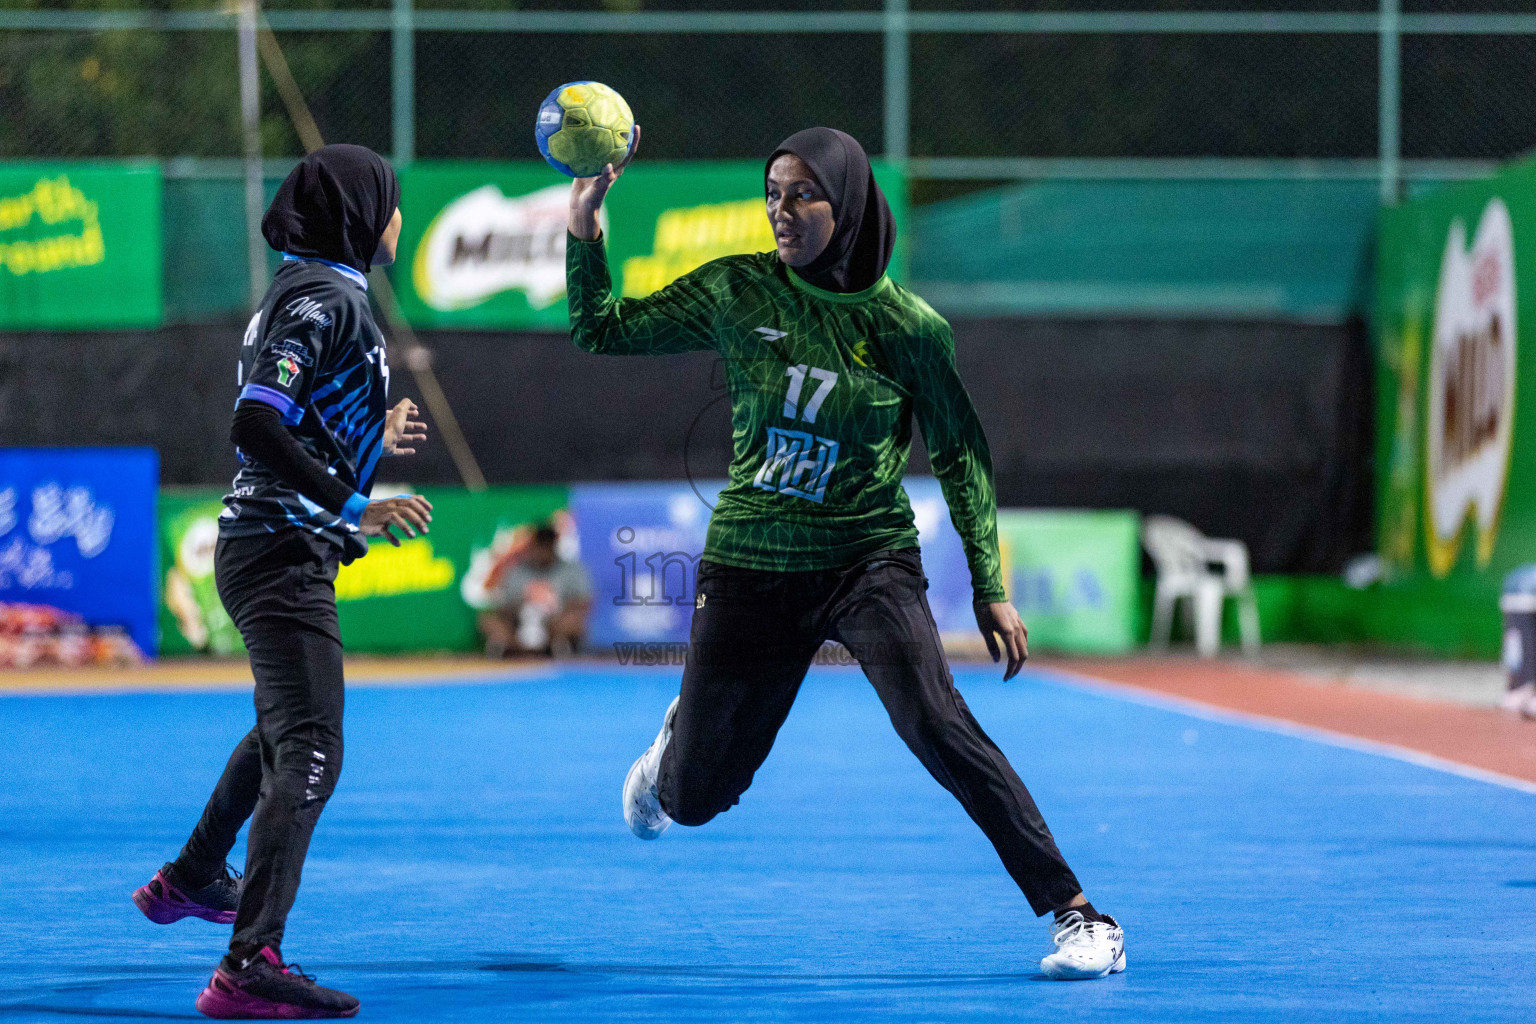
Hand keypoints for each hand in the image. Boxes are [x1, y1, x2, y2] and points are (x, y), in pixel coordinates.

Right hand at [360, 494, 432, 546]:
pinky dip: (391, 538)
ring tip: (413, 536)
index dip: (422, 508)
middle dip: (418, 520)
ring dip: (406, 528)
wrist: (360, 513)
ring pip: (396, 518)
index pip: (411, 501)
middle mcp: (390, 507)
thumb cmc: (382, 509)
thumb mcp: (395, 503)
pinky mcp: (376, 526)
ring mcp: (382, 516)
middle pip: (406, 510)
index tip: (429, 518)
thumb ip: (410, 501)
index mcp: (396, 501)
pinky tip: (398, 544)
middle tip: (426, 531)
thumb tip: (426, 501)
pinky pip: (384, 532)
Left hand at [383, 399, 427, 454]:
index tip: (417, 413)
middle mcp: (387, 428)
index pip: (399, 414)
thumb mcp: (400, 410)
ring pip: (402, 438)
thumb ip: (406, 404)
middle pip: (403, 426)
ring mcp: (388, 440)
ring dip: (414, 437)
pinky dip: (406, 451)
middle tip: (424, 426)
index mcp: (388, 418)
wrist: (382, 442)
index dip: (409, 413)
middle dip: (414, 426)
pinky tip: (413, 451)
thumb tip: (412, 404)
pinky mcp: (388, 450)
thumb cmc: (391, 426)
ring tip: (424, 437)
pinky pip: (398, 451)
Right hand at [568, 123, 639, 240]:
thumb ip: (604, 178)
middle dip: (618, 130)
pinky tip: (575, 131)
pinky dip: (581, 142)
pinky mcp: (586, 164)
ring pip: (600, 145)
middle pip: (616, 144)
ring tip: (596, 117)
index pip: (628, 152)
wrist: (581, 207)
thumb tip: (608, 166)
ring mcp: (597, 163)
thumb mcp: (599, 190)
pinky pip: (585, 150)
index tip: (636, 126)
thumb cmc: (593, 200)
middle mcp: (609, 164)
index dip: (633, 139)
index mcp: (616, 169)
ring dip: (600, 133)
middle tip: (618, 115)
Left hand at [975, 600, 1028, 680]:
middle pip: (1023, 655)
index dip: (1010, 670)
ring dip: (1020, 658)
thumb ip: (992, 646)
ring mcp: (1020, 624)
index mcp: (1008, 633)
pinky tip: (1016, 649)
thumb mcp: (984, 629)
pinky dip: (1022, 646)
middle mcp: (1017, 630)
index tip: (1005, 678)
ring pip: (1025, 646)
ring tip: (1012, 665)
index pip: (1013, 657)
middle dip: (1016, 668)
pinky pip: (1025, 636)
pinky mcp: (1019, 619)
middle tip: (1009, 676)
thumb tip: (997, 661)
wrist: (989, 590)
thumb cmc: (983, 609)